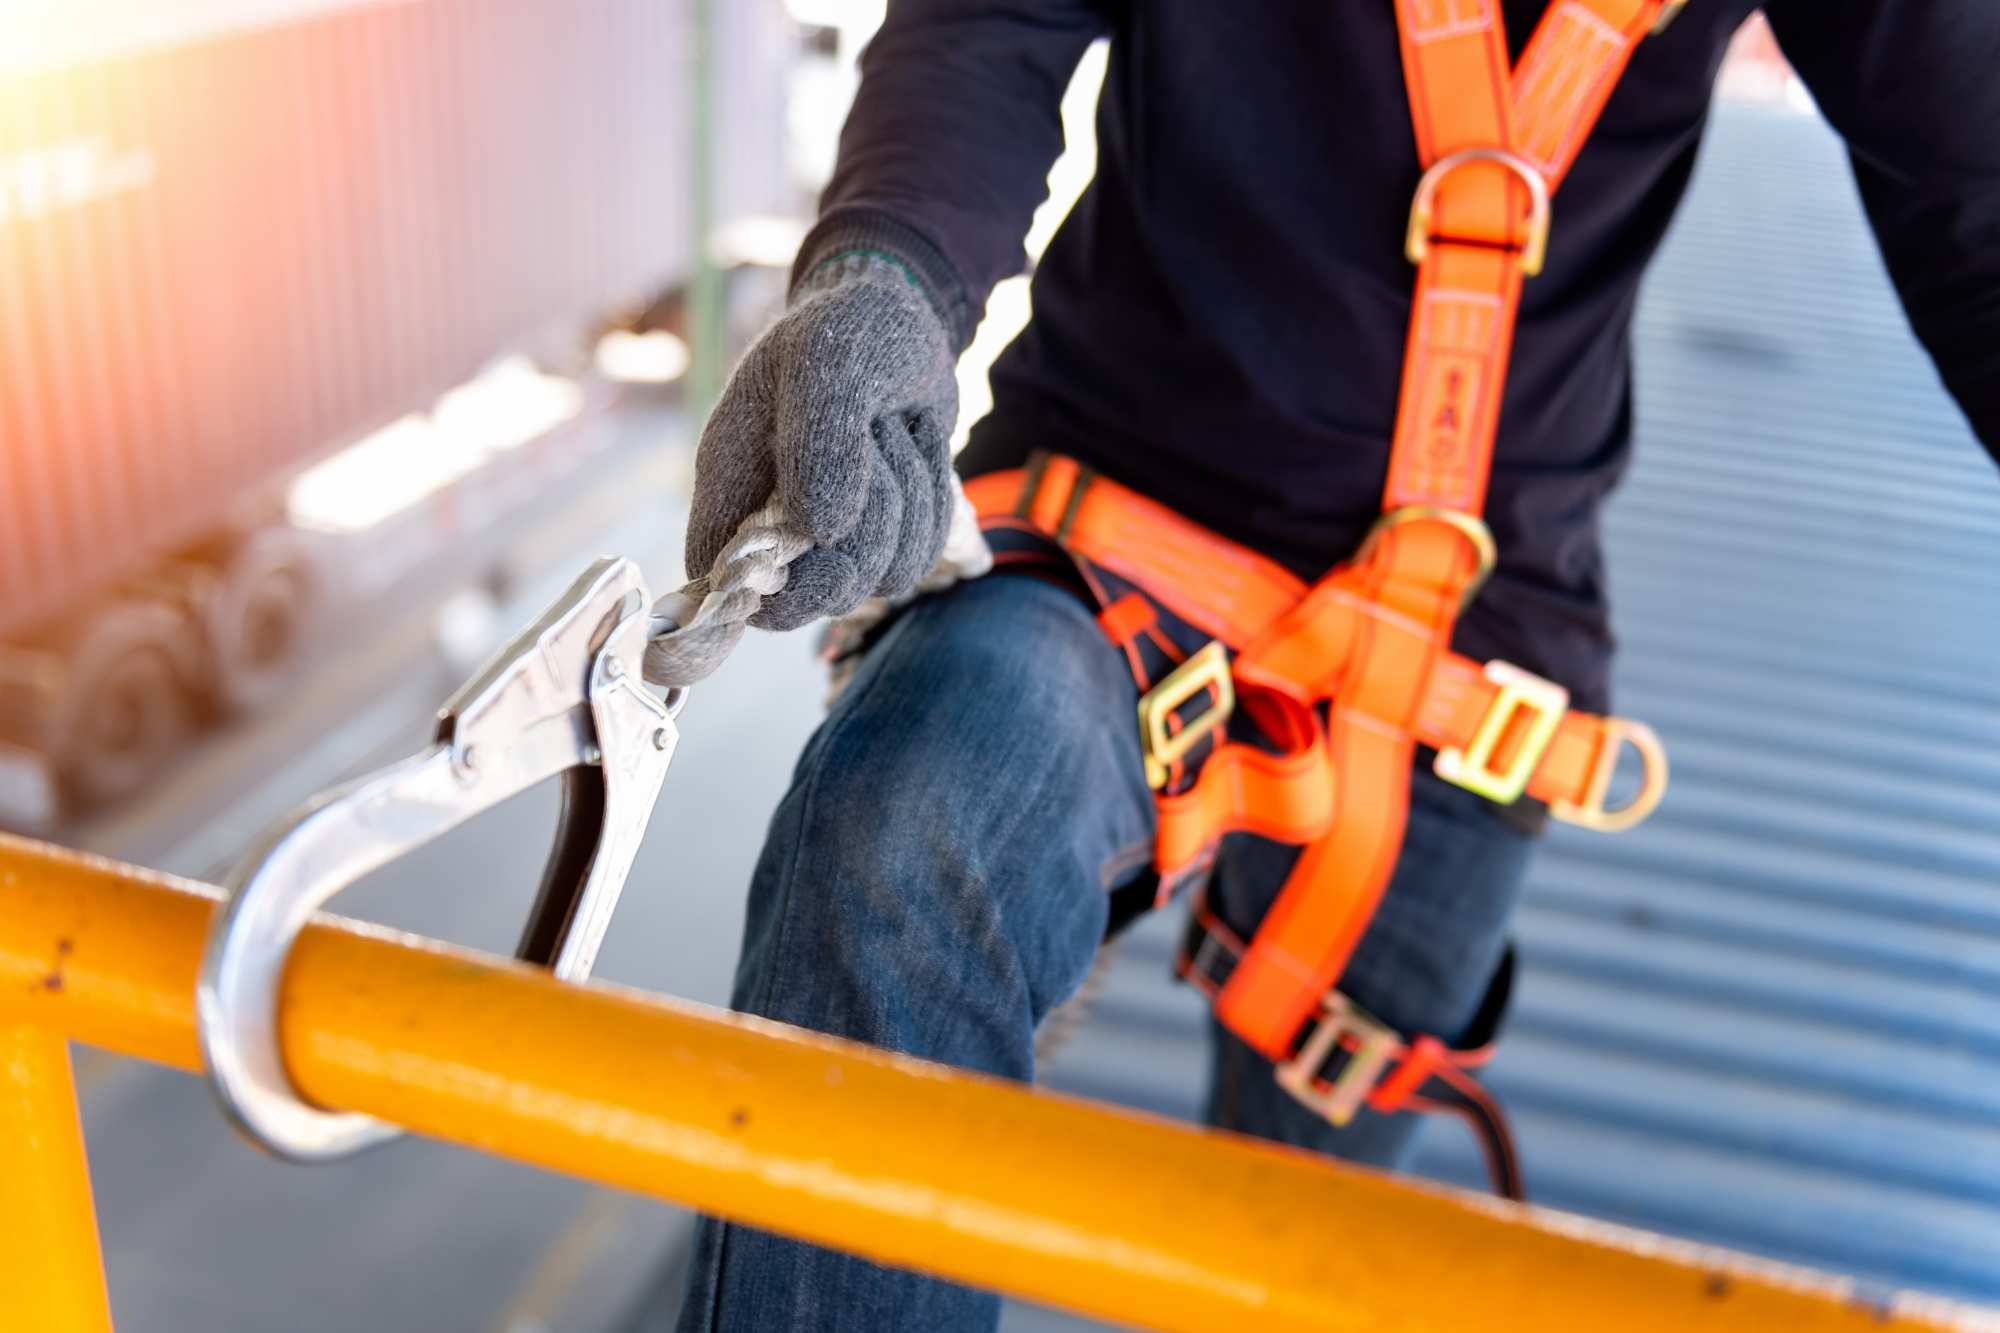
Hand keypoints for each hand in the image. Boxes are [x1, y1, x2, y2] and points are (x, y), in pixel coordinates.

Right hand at [686, 252, 957, 629]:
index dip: (771, 583)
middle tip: (879, 442)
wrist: (903, 316)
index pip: (721, 576)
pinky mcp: (882, 532)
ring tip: (894, 431)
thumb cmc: (852, 328)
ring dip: (910, 501)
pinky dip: (933, 503)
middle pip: (816, 592)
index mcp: (731, 478)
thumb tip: (823, 531)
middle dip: (869, 527)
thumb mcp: (831, 364)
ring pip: (881, 576)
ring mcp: (830, 533)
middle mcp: (773, 518)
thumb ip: (821, 442)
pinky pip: (920, 557)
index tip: (824, 534)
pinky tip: (916, 447)